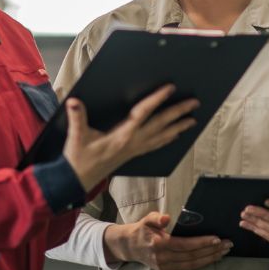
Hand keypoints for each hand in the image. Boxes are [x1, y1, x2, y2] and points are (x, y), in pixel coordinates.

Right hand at [62, 86, 197, 190]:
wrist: (77, 181)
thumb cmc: (78, 159)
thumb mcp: (76, 137)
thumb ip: (77, 117)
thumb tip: (74, 101)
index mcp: (122, 136)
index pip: (144, 113)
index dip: (157, 99)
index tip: (170, 88)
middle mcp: (133, 142)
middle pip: (161, 124)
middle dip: (178, 113)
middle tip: (194, 103)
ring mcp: (135, 150)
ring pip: (162, 137)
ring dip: (179, 127)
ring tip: (193, 120)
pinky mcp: (133, 155)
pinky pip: (156, 145)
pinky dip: (168, 139)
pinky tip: (175, 135)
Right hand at [104, 212, 231, 269]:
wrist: (131, 246)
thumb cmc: (142, 229)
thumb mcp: (147, 219)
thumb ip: (156, 218)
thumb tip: (167, 218)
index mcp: (159, 245)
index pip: (185, 245)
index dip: (202, 243)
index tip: (216, 238)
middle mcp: (163, 259)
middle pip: (192, 257)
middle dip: (212, 251)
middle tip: (227, 244)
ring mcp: (165, 267)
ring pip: (192, 265)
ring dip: (210, 259)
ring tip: (224, 251)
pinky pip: (188, 269)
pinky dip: (202, 264)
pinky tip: (213, 258)